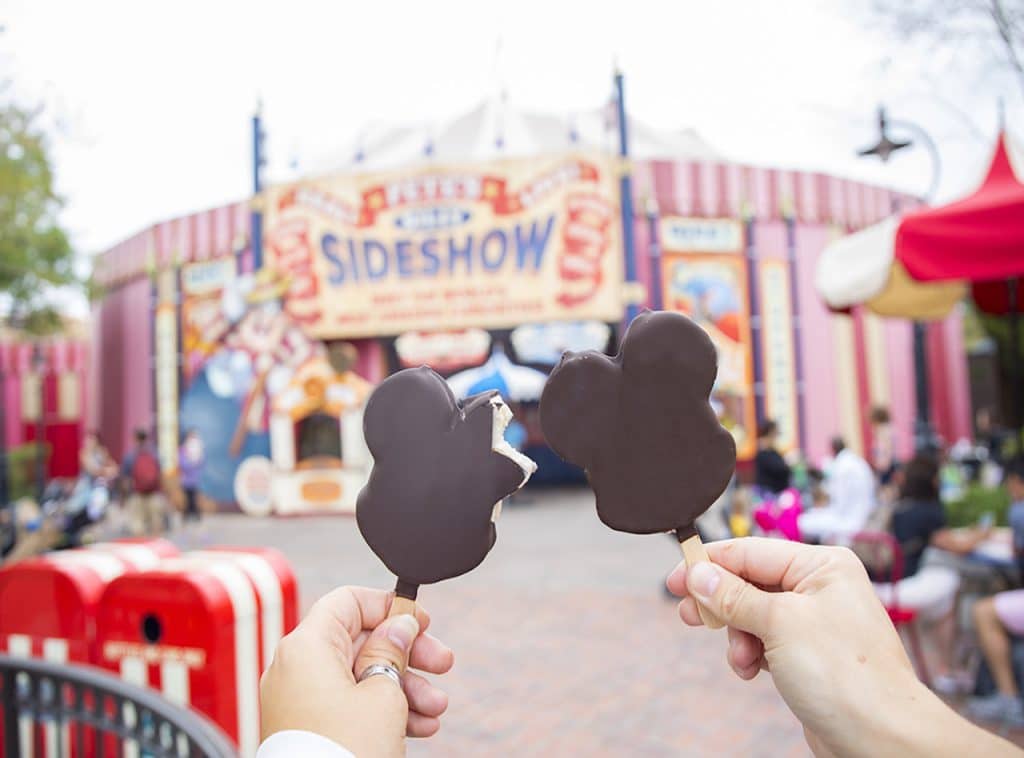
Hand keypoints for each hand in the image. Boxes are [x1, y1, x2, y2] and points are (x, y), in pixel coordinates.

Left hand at [260, 587, 453, 756]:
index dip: (389, 606)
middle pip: (360, 640)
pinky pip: (349, 705)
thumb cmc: (345, 751)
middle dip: (408, 654)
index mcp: (307, 646)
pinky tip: (420, 725)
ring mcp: (299, 700)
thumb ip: (393, 650)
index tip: (421, 620)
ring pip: (360, 676)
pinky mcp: (308, 727)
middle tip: (443, 663)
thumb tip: (399, 625)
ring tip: (437, 708)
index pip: (348, 601)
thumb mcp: (383, 694)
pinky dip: (384, 710)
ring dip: (405, 688)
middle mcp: (297, 668)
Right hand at [666, 538, 1015, 757]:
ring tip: (742, 658)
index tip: (675, 577)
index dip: (709, 563)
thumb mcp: (779, 623)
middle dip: (721, 602)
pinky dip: (751, 653)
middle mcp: (821, 588)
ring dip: (737, 635)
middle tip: (690, 616)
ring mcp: (816, 622)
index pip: (751, 551)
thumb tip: (697, 573)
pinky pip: (765, 640)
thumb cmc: (846, 676)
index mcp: (823, 566)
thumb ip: (733, 595)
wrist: (882, 739)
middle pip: (750, 582)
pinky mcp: (810, 654)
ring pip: (753, 614)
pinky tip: (753, 670)